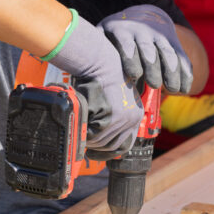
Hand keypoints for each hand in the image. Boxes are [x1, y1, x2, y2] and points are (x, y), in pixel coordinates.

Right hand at [48, 15, 142, 158]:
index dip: (109, 150)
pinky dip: (85, 132)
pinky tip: (78, 125)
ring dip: (88, 139)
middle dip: (96, 146)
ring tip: (78, 131)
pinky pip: (95, 134)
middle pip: (112, 145)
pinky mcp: (113, 116)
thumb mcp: (113, 97)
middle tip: (82, 142)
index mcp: (135, 114)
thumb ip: (111, 113)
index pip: (125, 144)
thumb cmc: (101, 77)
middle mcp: (133, 118)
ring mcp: (124, 118)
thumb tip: (97, 132)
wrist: (100, 62)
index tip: (96, 151)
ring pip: (102, 141)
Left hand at [98, 5, 192, 93]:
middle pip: (150, 50)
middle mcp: (143, 32)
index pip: (127, 44)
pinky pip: (182, 57)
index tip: (134, 76)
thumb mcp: (104, 38)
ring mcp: (160, 37)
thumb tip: (89, 81)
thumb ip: (98, 54)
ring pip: (168, 54)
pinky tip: (184, 90)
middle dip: (153, 66)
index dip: (131, 59)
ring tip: (173, 89)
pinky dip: (185, 73)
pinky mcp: (174, 43)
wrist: (143, 16)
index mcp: (122, 31)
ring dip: (172, 71)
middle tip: (155, 84)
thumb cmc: (115, 38)